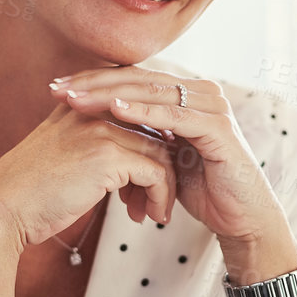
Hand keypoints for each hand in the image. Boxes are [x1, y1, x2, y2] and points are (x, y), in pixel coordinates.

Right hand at [0, 101, 176, 251]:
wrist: (2, 210)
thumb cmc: (29, 193)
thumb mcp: (60, 155)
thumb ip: (87, 146)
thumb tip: (120, 164)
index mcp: (80, 104)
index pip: (136, 109)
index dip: (152, 141)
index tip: (154, 173)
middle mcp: (93, 110)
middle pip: (153, 130)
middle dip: (160, 167)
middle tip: (154, 199)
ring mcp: (101, 130)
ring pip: (160, 153)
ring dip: (162, 187)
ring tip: (152, 212)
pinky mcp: (108, 156)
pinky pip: (155, 173)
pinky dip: (159, 197)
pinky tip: (147, 216)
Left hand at [48, 68, 288, 248]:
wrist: (240, 218)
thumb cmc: (201, 190)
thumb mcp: (162, 157)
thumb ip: (140, 135)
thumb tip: (95, 126)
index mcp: (185, 94)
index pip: (133, 78)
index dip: (93, 81)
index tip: (56, 90)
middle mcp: (200, 92)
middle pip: (139, 79)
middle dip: (94, 84)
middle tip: (58, 90)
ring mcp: (212, 106)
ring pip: (152, 93)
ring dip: (110, 94)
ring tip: (77, 100)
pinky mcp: (219, 127)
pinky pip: (174, 115)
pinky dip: (144, 111)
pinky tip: (115, 110)